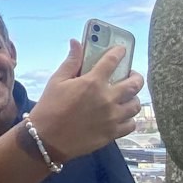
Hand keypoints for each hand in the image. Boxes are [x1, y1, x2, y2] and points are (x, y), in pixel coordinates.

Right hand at [28, 41, 143, 162]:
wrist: (46, 140)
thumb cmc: (49, 108)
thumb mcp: (56, 81)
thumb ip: (71, 62)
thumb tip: (76, 42)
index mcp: (93, 82)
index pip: (113, 60)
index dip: (120, 52)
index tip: (122, 50)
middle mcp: (107, 98)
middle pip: (135, 83)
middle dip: (136, 76)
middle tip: (131, 75)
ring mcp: (112, 117)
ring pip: (135, 105)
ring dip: (133, 98)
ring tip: (127, 97)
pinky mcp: (112, 133)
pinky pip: (131, 125)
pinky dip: (129, 119)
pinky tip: (123, 116)